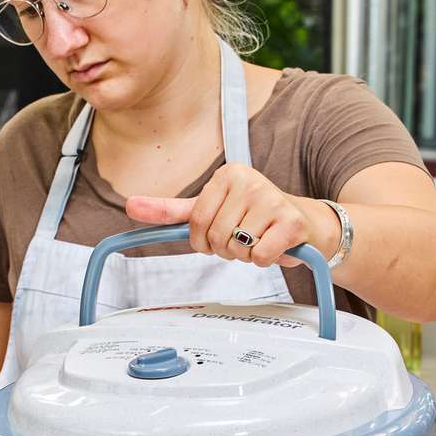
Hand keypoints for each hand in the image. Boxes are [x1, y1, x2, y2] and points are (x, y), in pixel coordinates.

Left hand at [124, 163, 336, 267]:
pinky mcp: (291, 221)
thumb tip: (130, 206)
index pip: (196, 222)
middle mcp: (249, 180)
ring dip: (247, 255)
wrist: (306, 224)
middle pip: (216, 237)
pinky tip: (276, 245)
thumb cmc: (254, 218)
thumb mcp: (212, 209)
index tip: (218, 235)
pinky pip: (260, 256)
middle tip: (245, 238)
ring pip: (237, 249)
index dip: (204, 240)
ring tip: (261, 239)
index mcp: (227, 175)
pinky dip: (265, 260)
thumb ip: (172, 211)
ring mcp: (272, 199)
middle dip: (227, 249)